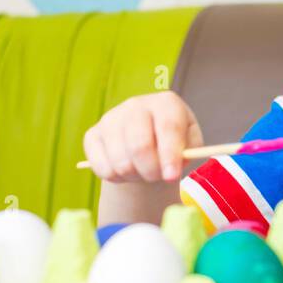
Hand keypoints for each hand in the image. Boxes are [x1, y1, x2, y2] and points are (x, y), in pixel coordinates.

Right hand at [82, 93, 203, 183]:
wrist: (146, 141)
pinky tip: (126, 171)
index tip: (171, 176)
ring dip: (135, 176)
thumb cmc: (172, 142)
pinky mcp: (92, 135)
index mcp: (165, 103)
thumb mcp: (190, 143)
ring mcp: (111, 118)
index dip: (170, 155)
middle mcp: (136, 105)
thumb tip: (174, 166)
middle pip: (140, 145)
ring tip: (143, 173)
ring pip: (121, 161)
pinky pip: (102, 168)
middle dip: (151, 171)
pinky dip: (117, 179)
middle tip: (157, 178)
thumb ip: (189, 152)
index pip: (167, 127)